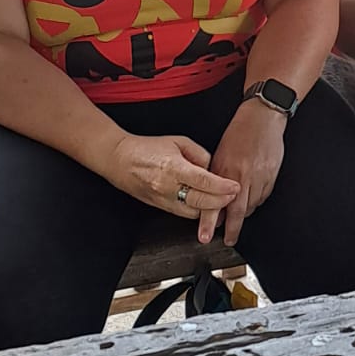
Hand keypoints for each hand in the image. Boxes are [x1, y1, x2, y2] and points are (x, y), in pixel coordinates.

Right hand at [102, 132, 238, 220]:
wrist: (119, 159)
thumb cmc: (147, 148)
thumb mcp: (178, 141)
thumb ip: (199, 154)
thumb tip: (212, 168)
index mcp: (173, 168)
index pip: (203, 181)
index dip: (222, 187)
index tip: (235, 187)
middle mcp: (167, 187)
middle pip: (200, 201)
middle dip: (221, 201)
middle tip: (234, 196)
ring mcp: (162, 200)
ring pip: (193, 212)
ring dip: (210, 209)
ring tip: (223, 201)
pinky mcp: (160, 207)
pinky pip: (183, 214)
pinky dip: (197, 211)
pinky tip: (207, 206)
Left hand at [199, 98, 285, 247]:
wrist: (262, 117)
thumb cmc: (239, 133)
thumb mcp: (220, 154)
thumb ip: (215, 177)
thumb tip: (211, 199)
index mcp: (226, 170)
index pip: (215, 202)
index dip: (209, 222)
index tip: (206, 236)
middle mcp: (242, 176)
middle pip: (237, 211)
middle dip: (232, 229)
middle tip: (228, 240)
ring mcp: (259, 176)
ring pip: (251, 205)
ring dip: (243, 214)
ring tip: (237, 217)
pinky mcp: (272, 175)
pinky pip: (263, 196)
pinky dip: (256, 201)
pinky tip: (251, 199)